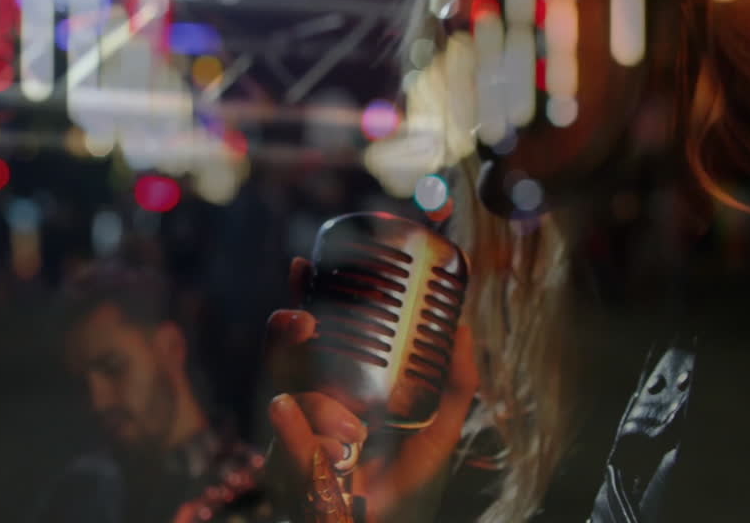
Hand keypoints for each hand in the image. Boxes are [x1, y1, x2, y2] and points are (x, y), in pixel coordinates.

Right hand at [264, 258, 479, 522]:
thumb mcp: (441, 428)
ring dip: (316, 406)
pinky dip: (293, 435)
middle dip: (285, 331)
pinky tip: (294, 423)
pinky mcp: (290, 469)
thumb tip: (466, 327)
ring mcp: (298, 434)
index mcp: (341, 386)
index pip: (315, 334)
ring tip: (352, 431)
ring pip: (287, 398)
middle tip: (305, 320)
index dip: (305, 298)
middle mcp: (313, 403)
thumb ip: (457, 382)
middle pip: (284, 355)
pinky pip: (285, 445)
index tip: (304, 266)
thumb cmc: (410, 484)